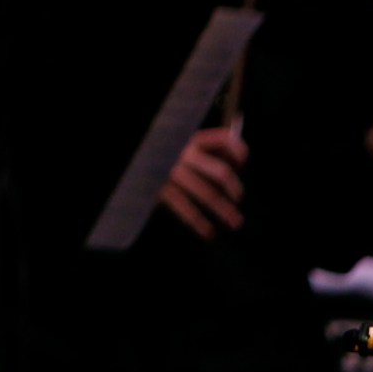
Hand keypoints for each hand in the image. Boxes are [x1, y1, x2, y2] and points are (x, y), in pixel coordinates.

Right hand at [158, 125, 247, 239]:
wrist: (131, 161)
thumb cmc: (159, 156)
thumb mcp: (179, 145)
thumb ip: (203, 150)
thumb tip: (234, 165)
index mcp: (189, 139)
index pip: (222, 138)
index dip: (237, 150)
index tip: (241, 162)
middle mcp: (183, 154)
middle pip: (221, 172)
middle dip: (235, 189)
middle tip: (238, 198)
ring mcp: (172, 173)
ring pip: (208, 194)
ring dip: (225, 210)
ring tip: (235, 221)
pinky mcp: (160, 190)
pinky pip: (186, 209)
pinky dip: (199, 223)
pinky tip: (208, 233)